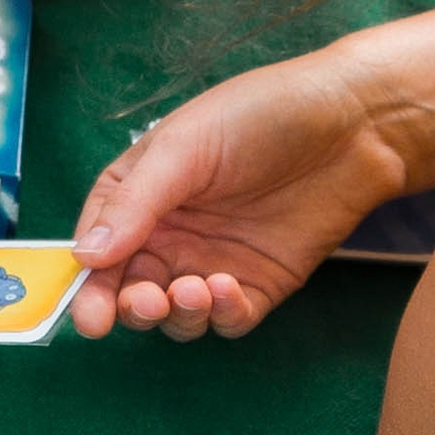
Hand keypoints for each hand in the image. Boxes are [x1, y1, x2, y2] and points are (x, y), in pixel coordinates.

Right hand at [69, 46, 416, 341]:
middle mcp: (168, 232)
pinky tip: (229, 290)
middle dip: (128, 305)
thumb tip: (83, 257)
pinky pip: (228, 319)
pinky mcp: (257, 285)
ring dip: (177, 313)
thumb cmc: (254, 115)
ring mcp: (212, 261)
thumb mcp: (183, 146)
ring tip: (195, 290)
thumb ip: (134, 203)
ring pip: (176, 314)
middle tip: (145, 303)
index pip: (98, 244)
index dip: (87, 281)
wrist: (351, 124)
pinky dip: (221, 316)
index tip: (88, 315)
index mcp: (138, 191)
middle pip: (130, 287)